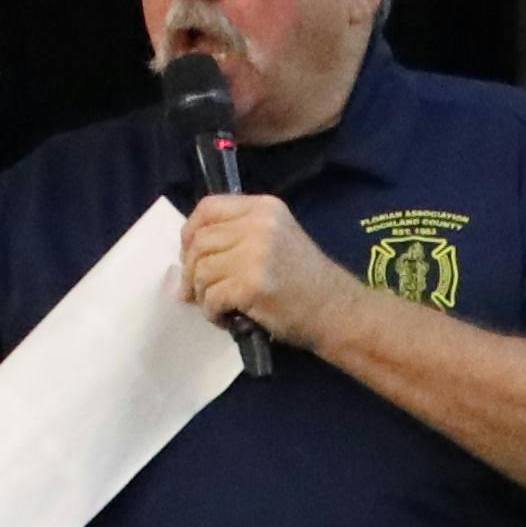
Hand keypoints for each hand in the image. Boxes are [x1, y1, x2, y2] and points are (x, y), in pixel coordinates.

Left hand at [178, 189, 351, 344]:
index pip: (208, 207)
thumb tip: (188, 256)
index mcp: (264, 208)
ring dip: (202, 295)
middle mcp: (259, 224)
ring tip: (218, 307)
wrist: (337, 311)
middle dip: (190, 271)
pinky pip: (211, 297)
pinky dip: (212, 313)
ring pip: (201, 271)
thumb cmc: (306, 280)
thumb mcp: (277, 239)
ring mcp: (255, 254)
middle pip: (200, 241)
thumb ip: (238, 236)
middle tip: (195, 292)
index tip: (189, 256)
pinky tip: (227, 319)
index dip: (189, 232)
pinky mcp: (252, 285)